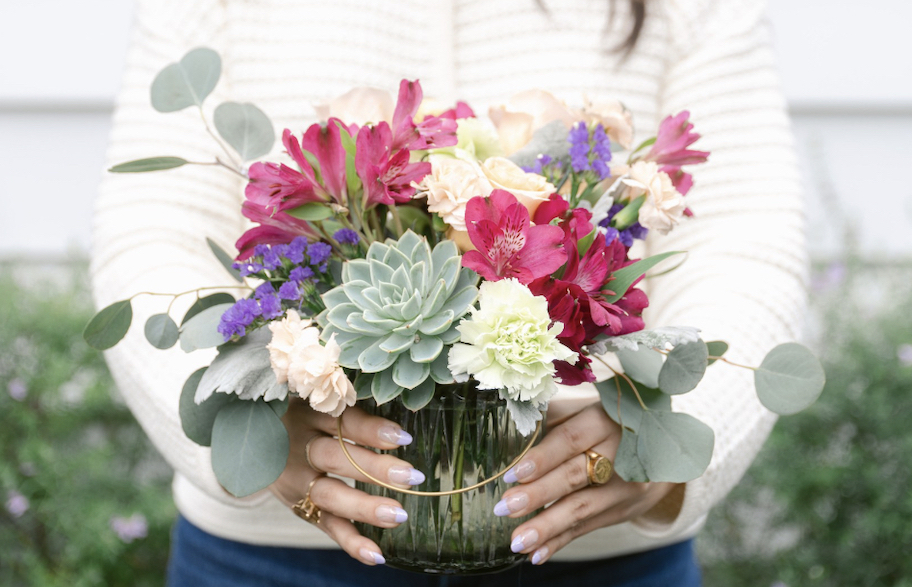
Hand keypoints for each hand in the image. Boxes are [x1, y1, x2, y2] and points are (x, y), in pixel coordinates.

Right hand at [269, 399, 424, 565]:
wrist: (254, 445)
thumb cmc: (302, 419)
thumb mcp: (316, 404)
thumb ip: (348, 411)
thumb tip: (401, 424)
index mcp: (306, 414)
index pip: (341, 421)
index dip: (372, 430)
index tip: (404, 437)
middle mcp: (298, 447)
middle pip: (335, 458)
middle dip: (374, 468)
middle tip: (411, 476)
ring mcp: (296, 481)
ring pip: (329, 495)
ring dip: (364, 507)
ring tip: (398, 515)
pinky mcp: (299, 506)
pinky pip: (325, 525)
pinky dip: (350, 542)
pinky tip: (376, 554)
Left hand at [493, 400, 678, 563]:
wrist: (664, 446)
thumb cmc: (609, 421)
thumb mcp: (586, 408)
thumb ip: (553, 416)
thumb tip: (513, 426)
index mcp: (604, 421)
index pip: (570, 440)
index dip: (542, 457)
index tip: (513, 474)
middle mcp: (619, 454)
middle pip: (575, 477)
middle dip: (538, 495)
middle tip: (505, 508)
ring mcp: (625, 486)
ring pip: (582, 507)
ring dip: (547, 527)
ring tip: (517, 541)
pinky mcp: (623, 508)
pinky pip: (587, 526)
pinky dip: (560, 541)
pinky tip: (537, 554)